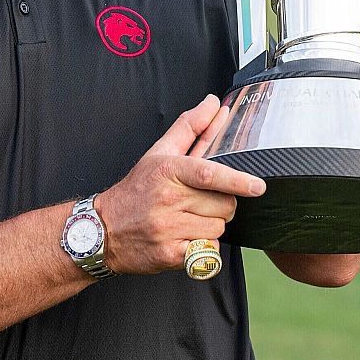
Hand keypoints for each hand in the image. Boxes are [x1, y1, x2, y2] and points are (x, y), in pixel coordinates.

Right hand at [96, 95, 263, 274]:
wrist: (102, 230)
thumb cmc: (137, 189)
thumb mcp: (159, 154)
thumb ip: (190, 127)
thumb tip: (214, 104)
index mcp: (167, 171)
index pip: (208, 174)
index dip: (236, 180)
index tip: (257, 186)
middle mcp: (167, 200)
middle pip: (223, 205)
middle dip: (221, 204)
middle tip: (201, 202)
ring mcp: (167, 229)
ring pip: (218, 228)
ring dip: (211, 225)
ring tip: (188, 220)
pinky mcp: (170, 255)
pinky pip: (207, 251)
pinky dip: (203, 247)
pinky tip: (184, 238)